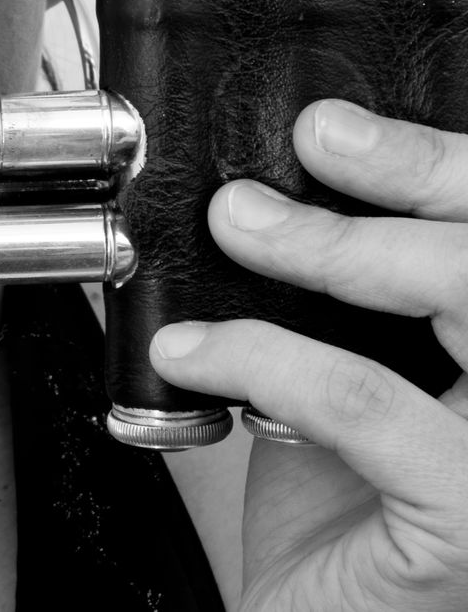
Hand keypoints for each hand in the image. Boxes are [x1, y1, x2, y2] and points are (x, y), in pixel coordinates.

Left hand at [149, 100, 467, 610]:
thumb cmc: (344, 509)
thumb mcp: (350, 378)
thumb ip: (344, 300)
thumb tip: (272, 190)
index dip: (440, 162)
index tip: (335, 126)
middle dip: (406, 176)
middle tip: (300, 151)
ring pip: (465, 299)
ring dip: (332, 249)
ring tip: (237, 227)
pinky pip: (368, 402)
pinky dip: (268, 359)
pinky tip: (195, 353)